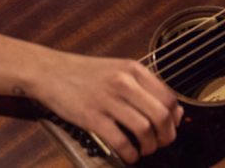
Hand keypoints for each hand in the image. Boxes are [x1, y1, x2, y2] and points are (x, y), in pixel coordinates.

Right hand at [25, 49, 183, 163]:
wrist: (50, 71)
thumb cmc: (85, 73)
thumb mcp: (118, 70)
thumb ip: (143, 86)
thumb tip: (171, 111)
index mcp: (133, 69)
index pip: (169, 97)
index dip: (175, 118)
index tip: (171, 127)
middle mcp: (124, 82)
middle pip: (161, 115)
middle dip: (167, 135)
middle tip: (161, 143)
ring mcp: (107, 99)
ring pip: (144, 129)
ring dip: (149, 146)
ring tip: (144, 150)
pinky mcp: (92, 117)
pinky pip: (120, 141)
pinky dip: (130, 154)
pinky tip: (128, 155)